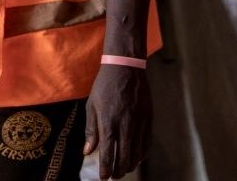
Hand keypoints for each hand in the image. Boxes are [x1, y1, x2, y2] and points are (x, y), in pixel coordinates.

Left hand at [83, 65, 151, 179]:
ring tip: (124, 169)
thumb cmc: (104, 86)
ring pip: (137, 153)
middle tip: (114, 176)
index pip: (108, 154)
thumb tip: (88, 151)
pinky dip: (142, 154)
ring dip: (131, 164)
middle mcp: (125, 125)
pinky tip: (137, 158)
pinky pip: (147, 142)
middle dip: (119, 171)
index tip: (104, 177)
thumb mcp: (92, 106)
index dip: (106, 169)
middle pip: (124, 157)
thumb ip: (91, 130)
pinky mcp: (148, 118)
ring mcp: (139, 122)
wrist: (125, 68)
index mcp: (108, 122)